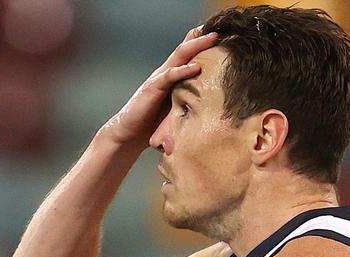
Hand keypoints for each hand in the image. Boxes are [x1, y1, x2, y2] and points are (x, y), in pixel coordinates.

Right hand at [97, 26, 217, 145]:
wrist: (128, 133)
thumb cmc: (154, 123)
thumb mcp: (177, 108)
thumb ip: (190, 100)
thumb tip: (215, 104)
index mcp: (172, 77)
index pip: (188, 55)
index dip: (201, 43)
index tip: (220, 35)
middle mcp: (165, 73)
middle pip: (185, 49)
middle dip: (202, 38)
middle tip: (219, 30)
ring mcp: (158, 79)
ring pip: (179, 56)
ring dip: (196, 46)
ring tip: (211, 38)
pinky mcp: (152, 88)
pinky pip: (169, 76)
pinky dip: (182, 71)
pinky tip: (196, 67)